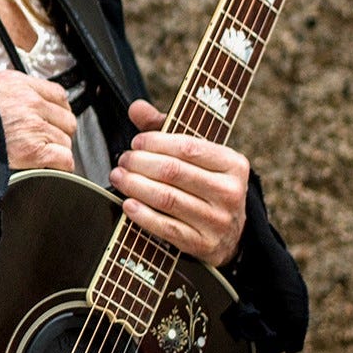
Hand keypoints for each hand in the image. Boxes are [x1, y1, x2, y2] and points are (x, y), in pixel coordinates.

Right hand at [0, 70, 76, 171]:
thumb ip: (12, 92)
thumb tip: (27, 98)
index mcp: (18, 84)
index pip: (57, 94)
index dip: (57, 110)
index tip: (53, 118)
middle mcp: (29, 102)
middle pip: (66, 118)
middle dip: (58, 131)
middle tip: (45, 139)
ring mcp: (33, 127)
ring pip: (65, 141)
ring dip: (56, 149)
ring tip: (39, 153)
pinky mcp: (34, 151)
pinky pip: (64, 158)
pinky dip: (60, 165)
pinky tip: (50, 166)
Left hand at [113, 99, 248, 265]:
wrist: (229, 234)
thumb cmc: (205, 184)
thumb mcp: (197, 155)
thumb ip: (166, 128)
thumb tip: (136, 107)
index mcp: (233, 164)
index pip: (188, 147)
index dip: (155, 142)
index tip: (136, 142)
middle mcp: (230, 192)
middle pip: (173, 172)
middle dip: (140, 163)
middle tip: (123, 160)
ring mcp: (218, 221)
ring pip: (167, 199)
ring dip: (135, 186)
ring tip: (119, 177)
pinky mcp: (203, 245)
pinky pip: (166, 228)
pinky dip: (143, 215)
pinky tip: (127, 204)